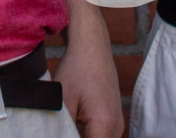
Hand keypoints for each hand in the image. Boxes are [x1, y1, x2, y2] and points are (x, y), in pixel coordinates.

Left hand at [54, 23, 124, 137]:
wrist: (92, 47)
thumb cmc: (76, 70)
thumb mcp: (63, 102)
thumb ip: (62, 130)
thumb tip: (58, 137)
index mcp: (104, 124)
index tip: (61, 132)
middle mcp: (116, 127)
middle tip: (62, 126)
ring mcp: (118, 124)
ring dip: (82, 136)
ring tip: (68, 121)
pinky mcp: (114, 120)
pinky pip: (101, 136)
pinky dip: (88, 133)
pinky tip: (74, 120)